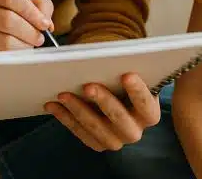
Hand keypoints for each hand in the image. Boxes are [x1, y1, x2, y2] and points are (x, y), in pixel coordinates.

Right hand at [0, 0, 53, 81]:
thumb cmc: (8, 18)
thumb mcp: (24, 6)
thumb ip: (40, 7)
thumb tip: (46, 23)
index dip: (31, 10)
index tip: (44, 23)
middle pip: (8, 19)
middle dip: (30, 31)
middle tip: (40, 38)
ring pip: (5, 41)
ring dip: (24, 46)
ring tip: (29, 45)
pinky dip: (14, 57)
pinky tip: (17, 54)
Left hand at [44, 72, 160, 151]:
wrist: (117, 95)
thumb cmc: (124, 80)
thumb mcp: (131, 73)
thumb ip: (127, 68)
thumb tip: (112, 57)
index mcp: (149, 113)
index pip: (146, 104)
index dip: (138, 91)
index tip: (127, 75)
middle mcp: (135, 131)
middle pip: (120, 119)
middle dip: (103, 102)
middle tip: (88, 86)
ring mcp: (115, 140)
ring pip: (97, 129)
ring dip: (78, 111)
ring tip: (63, 95)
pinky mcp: (97, 143)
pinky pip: (80, 132)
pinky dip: (65, 118)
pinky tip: (53, 105)